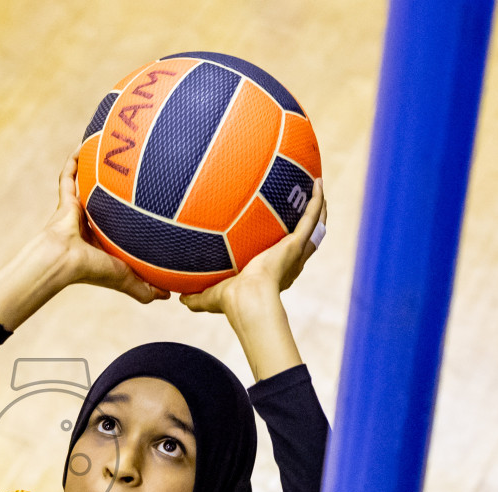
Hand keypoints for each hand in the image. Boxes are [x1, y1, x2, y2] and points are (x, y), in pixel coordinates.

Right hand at [42, 153, 169, 303]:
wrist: (64, 261)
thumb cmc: (93, 270)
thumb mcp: (126, 279)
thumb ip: (145, 288)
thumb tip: (169, 296)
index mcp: (102, 240)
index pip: (117, 226)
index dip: (128, 217)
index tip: (145, 205)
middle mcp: (90, 223)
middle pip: (103, 202)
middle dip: (113, 190)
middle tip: (131, 173)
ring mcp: (76, 210)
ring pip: (85, 185)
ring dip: (92, 170)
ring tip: (106, 151)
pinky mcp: (65, 199)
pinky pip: (68, 175)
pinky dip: (74, 161)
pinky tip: (85, 145)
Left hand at [179, 178, 324, 316]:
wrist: (247, 299)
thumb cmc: (231, 302)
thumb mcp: (211, 297)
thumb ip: (196, 297)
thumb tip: (179, 298)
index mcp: (274, 271)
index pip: (282, 255)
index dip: (284, 243)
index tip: (281, 231)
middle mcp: (289, 260)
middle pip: (305, 237)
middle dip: (307, 221)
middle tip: (306, 203)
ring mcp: (295, 251)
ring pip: (314, 224)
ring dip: (319, 206)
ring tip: (318, 187)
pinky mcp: (296, 243)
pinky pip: (311, 217)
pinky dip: (317, 200)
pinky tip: (318, 182)